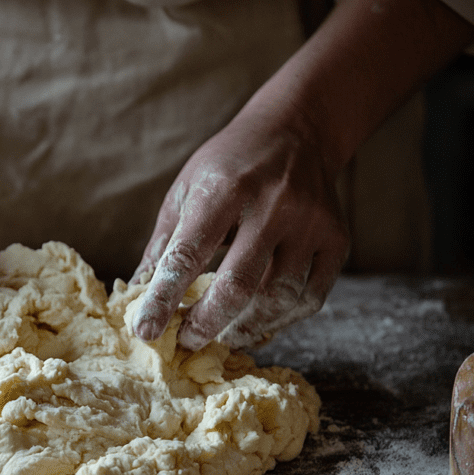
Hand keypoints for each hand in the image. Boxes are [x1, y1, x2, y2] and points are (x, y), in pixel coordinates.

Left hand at [131, 109, 349, 349]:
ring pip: (279, 298)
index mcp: (224, 189)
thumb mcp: (185, 192)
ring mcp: (309, 224)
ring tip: (221, 336)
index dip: (162, 299)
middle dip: (206, 323)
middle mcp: (273, 205)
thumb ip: (164, 245)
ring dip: (244, 327)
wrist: (296, 132)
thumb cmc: (228, 167)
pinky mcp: (336, 239)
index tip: (145, 331)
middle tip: (186, 342)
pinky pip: (310, 297)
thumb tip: (137, 295)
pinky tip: (257, 323)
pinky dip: (281, 320)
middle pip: (239, 286)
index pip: (187, 255)